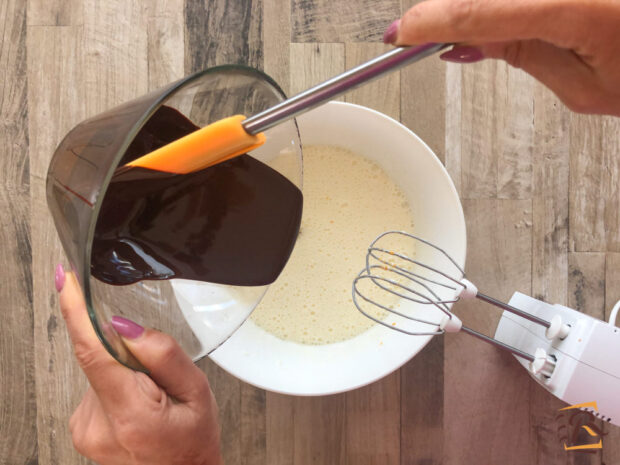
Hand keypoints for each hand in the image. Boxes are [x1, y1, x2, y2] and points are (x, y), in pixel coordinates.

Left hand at [56, 265, 222, 464]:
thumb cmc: (193, 444)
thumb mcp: (198, 393)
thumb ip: (164, 355)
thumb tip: (125, 326)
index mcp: (131, 412)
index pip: (94, 351)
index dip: (77, 311)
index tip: (64, 280)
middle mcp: (98, 424)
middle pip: (103, 357)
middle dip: (130, 355)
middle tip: (160, 382)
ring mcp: (85, 429)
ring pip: (101, 370)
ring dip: (125, 372)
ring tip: (152, 400)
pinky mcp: (80, 428)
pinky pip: (97, 386)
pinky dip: (117, 386)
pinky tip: (138, 406)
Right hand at [384, 0, 619, 115]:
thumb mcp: (586, 87)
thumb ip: (520, 54)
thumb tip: (463, 43)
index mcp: (582, 5)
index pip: (479, 11)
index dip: (430, 21)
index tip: (400, 34)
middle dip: (450, 10)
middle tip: (423, 33)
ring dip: (475, 8)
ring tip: (465, 34)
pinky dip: (497, 6)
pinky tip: (490, 25)